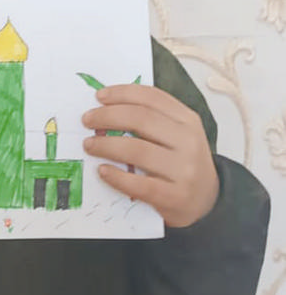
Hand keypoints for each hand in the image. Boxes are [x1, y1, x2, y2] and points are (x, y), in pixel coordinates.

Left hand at [81, 84, 219, 227]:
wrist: (208, 201)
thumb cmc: (183, 163)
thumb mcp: (178, 134)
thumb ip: (152, 120)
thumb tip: (107, 107)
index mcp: (188, 120)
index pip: (152, 98)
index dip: (122, 93)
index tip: (100, 96)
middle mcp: (189, 141)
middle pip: (141, 119)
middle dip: (107, 116)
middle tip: (87, 120)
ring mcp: (184, 170)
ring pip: (137, 150)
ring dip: (106, 145)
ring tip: (89, 145)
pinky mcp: (175, 196)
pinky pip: (139, 184)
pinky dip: (116, 176)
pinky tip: (102, 171)